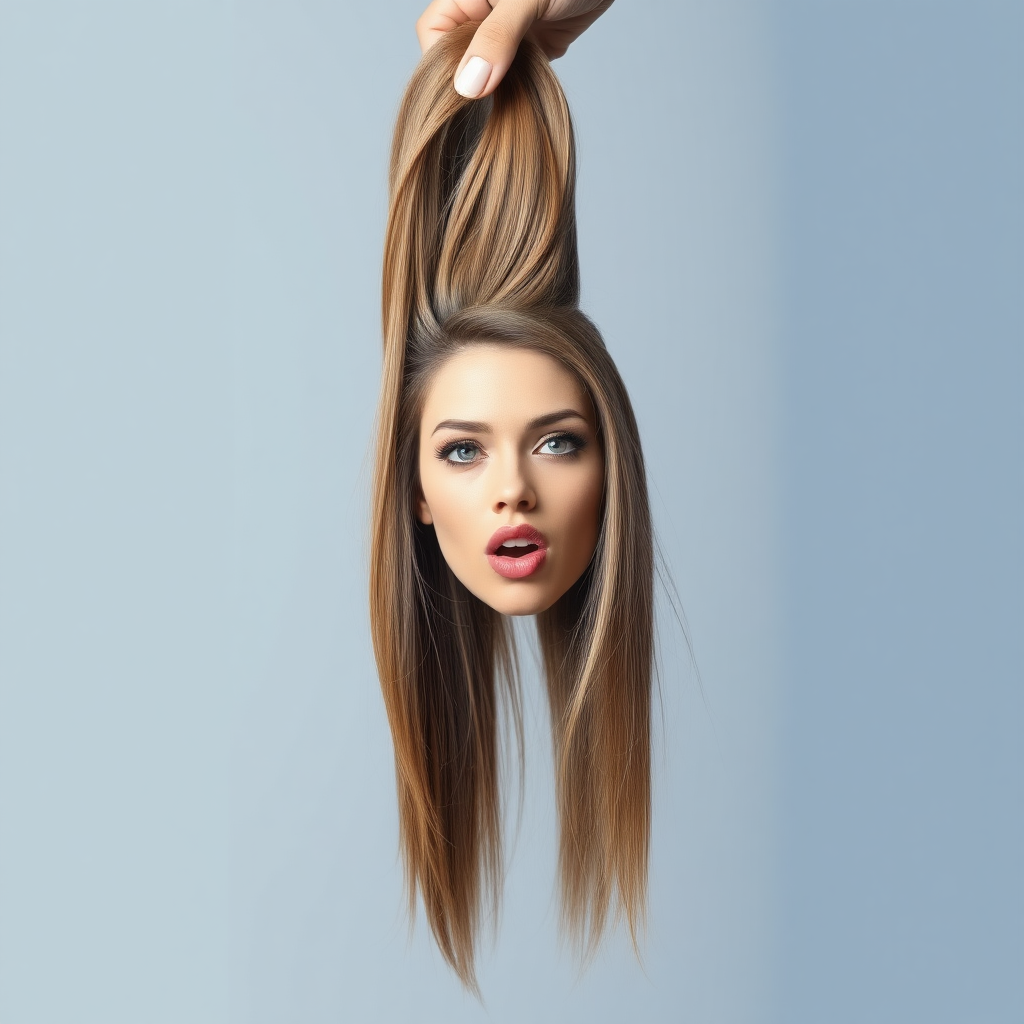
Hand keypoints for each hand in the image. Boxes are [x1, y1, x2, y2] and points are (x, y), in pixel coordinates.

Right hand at [416, 0, 614, 98]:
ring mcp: (506, 31)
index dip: (443, 62)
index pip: (433, 33)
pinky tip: (528, 93)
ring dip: (497, 89)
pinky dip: (519, 88)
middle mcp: (482, 13)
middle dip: (472, 81)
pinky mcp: (532, 47)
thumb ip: (498, 37)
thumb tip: (468, 86)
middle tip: (493, 98)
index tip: (468, 90)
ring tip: (513, 95)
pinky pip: (514, 76)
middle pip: (457, 56)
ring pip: (486, 71)